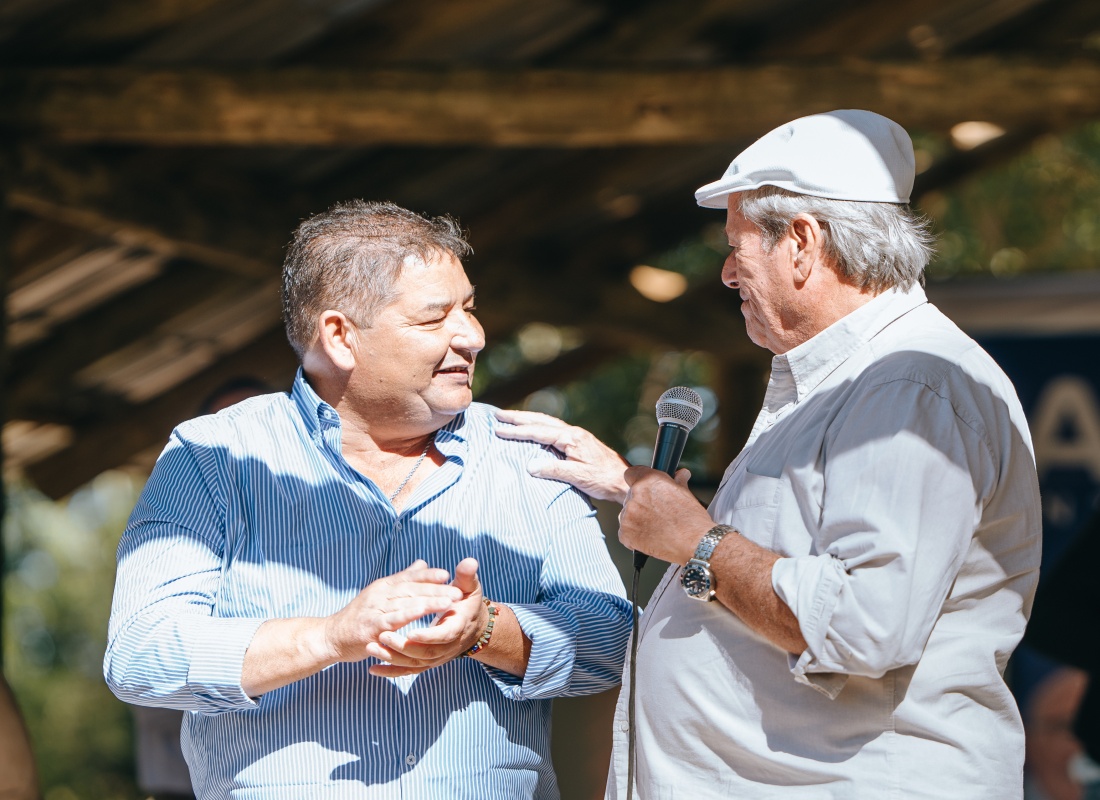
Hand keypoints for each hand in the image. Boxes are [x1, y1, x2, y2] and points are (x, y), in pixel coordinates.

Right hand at [324, 560, 461, 664]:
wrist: (332, 636)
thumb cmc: (360, 616)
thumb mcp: (380, 594)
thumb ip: (402, 579)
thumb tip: (422, 562)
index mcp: (384, 586)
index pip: (409, 577)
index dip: (429, 575)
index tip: (448, 573)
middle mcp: (380, 594)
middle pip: (412, 589)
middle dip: (436, 589)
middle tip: (458, 590)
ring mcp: (375, 610)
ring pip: (406, 603)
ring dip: (429, 602)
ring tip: (448, 602)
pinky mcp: (371, 628)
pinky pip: (393, 621)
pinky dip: (409, 617)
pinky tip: (424, 616)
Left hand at [367, 558, 487, 676]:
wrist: (472, 627)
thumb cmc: (467, 603)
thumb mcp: (470, 588)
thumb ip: (467, 576)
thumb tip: (469, 561)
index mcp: (457, 627)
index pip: (444, 635)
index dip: (428, 635)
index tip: (411, 632)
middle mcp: (446, 647)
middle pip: (424, 653)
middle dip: (402, 646)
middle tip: (382, 636)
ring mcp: (435, 658)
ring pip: (413, 664)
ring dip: (391, 657)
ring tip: (371, 648)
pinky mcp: (425, 663)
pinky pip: (407, 671)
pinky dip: (390, 672)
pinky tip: (372, 669)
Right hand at [494, 408, 630, 503]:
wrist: (625, 480)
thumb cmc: (604, 479)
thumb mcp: (578, 477)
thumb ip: (553, 470)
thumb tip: (530, 466)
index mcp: (571, 438)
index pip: (538, 432)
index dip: (517, 431)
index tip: (499, 429)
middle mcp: (573, 433)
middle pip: (541, 420)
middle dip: (518, 417)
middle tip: (499, 415)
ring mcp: (577, 436)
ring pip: (547, 422)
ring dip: (528, 420)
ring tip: (511, 418)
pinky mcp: (579, 442)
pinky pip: (554, 429)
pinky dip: (539, 426)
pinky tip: (534, 429)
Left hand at [619, 466, 713, 563]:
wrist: (694, 543)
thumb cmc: (692, 520)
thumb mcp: (686, 493)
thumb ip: (677, 481)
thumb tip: (680, 475)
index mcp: (648, 481)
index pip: (631, 474)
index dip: (638, 481)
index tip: (644, 489)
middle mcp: (635, 495)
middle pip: (630, 496)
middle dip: (641, 503)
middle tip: (656, 513)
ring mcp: (628, 515)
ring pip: (627, 514)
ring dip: (637, 520)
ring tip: (656, 527)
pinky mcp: (625, 533)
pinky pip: (625, 532)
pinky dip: (634, 536)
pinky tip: (650, 537)